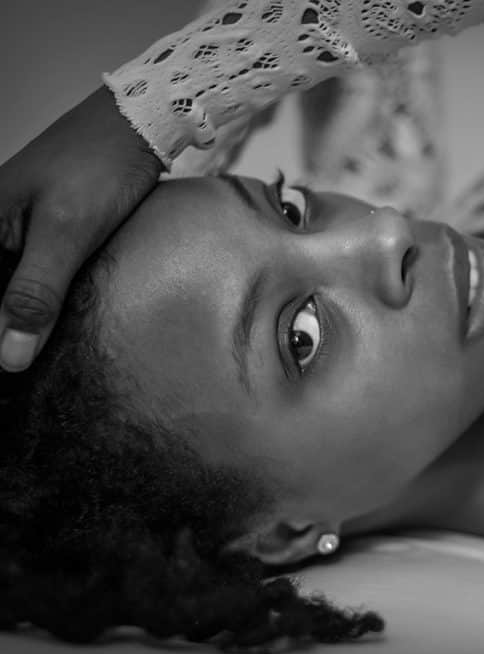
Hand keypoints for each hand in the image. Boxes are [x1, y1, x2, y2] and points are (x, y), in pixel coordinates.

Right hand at [0, 85, 162, 370]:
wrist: (140, 123)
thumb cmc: (100, 165)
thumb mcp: (66, 233)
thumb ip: (35, 293)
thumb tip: (8, 357)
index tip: (10, 370)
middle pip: (0, 295)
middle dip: (10, 328)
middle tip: (27, 370)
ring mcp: (22, 227)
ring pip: (16, 288)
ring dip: (29, 319)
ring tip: (42, 359)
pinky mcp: (53, 230)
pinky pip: (39, 275)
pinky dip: (49, 300)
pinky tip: (65, 323)